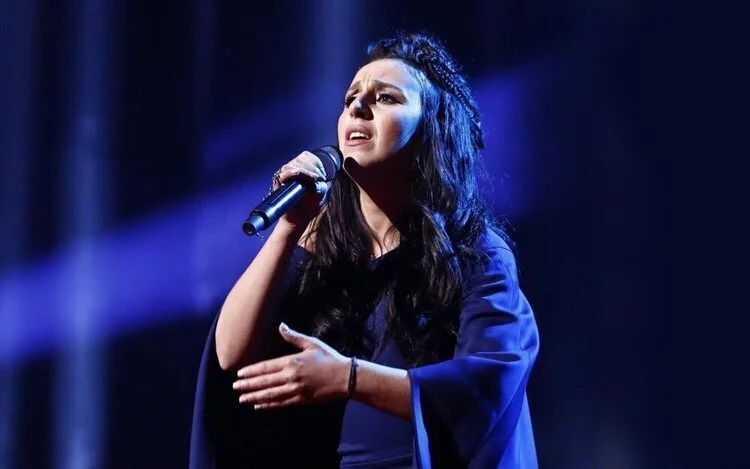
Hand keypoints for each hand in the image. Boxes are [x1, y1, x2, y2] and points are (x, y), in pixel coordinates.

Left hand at [233, 323, 349, 408]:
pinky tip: (258, 405)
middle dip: (248, 385)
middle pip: (264, 382)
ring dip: (254, 396)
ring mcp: (295, 390)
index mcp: (292, 362)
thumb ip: (293, 337)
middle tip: (235, 387)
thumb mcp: (311, 343)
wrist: (345, 377)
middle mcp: (291, 377)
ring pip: (270, 394)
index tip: (239, 373)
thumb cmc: (329, 358)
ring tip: (241, 398)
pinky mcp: (301, 400)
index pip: (266, 367)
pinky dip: (268, 404)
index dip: (252, 371)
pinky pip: (280, 403)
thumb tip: (281, 326)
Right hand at [271, 151, 332, 229]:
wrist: (298, 219)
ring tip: (313, 179)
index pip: (307, 156)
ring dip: (306, 169)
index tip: (321, 175)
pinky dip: (295, 172)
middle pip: (301, 157)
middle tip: (319, 178)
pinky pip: (286, 171)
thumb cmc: (309, 206)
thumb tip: (318, 175)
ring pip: (294, 163)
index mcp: (303, 171)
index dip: (315, 162)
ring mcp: (285, 175)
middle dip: (313, 166)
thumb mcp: (321, 191)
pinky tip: (301, 176)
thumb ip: (322, 181)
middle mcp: (292, 171)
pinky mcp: (278, 181)